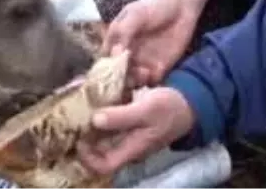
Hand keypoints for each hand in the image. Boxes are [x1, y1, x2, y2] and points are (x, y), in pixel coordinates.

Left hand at [76, 87, 195, 175]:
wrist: (189, 103)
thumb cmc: (169, 108)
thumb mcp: (146, 110)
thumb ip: (121, 117)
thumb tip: (94, 120)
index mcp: (132, 150)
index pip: (103, 166)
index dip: (86, 157)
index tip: (79, 137)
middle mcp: (127, 147)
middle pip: (98, 152)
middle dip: (85, 136)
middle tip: (76, 116)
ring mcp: (128, 137)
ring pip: (102, 137)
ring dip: (92, 124)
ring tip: (85, 105)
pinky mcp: (130, 126)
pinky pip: (110, 125)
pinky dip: (102, 115)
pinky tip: (99, 100)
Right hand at [104, 0, 202, 87]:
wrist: (181, 4)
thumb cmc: (153, 5)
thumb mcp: (135, 14)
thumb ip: (124, 31)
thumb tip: (114, 54)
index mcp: (116, 42)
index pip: (105, 61)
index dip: (106, 69)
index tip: (113, 70)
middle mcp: (127, 55)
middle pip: (117, 76)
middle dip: (120, 80)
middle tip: (129, 74)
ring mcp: (142, 62)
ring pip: (133, 82)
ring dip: (135, 82)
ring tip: (144, 72)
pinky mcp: (159, 68)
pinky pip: (151, 82)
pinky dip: (150, 83)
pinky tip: (154, 73)